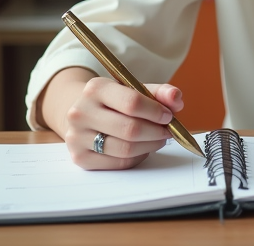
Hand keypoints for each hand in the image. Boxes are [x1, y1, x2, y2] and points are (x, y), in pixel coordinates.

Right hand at [45, 68, 184, 169]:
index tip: (168, 116)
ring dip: (150, 146)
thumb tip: (176, 99)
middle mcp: (81, 112)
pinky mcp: (79, 158)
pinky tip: (142, 148)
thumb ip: (159, 92)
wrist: (83, 113)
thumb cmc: (113, 101)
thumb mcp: (133, 88)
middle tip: (168, 131)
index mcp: (95, 88)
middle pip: (130, 129)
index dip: (155, 112)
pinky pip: (118, 164)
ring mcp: (77, 137)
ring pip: (125, 149)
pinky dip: (137, 158)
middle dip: (156, 132)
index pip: (131, 103)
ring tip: (158, 139)